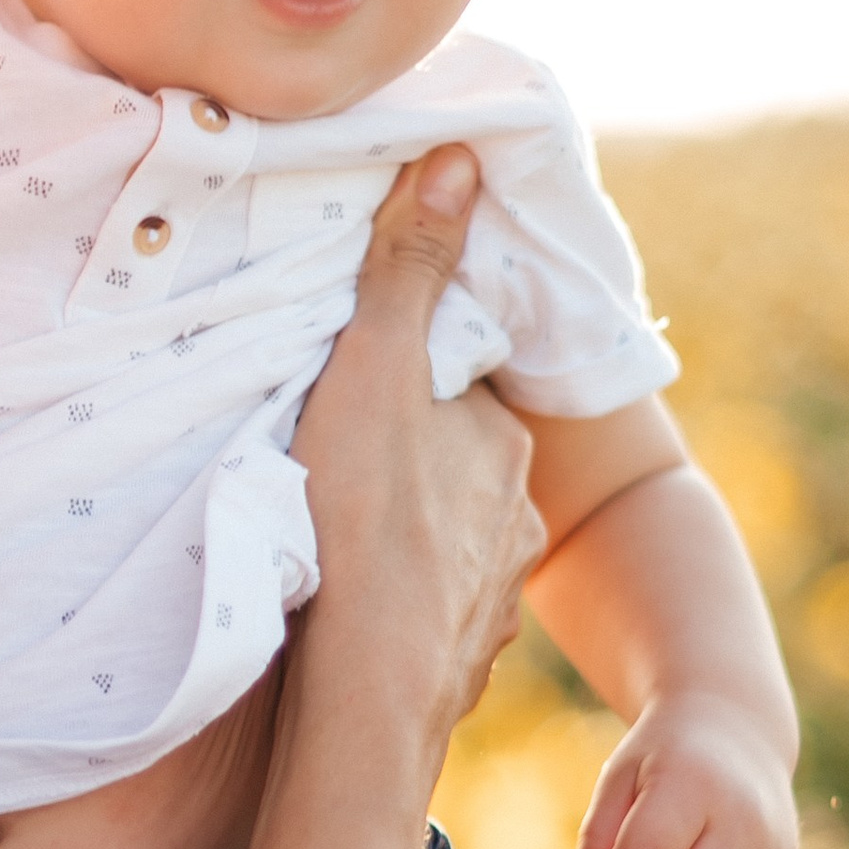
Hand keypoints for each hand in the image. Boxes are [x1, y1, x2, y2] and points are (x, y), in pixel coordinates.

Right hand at [290, 151, 547, 752]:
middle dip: (408, 462)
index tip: (355, 389)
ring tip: (337, 546)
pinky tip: (353, 613)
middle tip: (333, 468)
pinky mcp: (462, 660)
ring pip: (448, 545)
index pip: (454, 389)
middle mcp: (516, 516)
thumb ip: (410, 269)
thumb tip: (462, 156)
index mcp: (500, 443)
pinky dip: (401, 607)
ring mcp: (495, 595)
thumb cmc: (363, 522)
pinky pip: (432, 616)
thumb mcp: (372, 370)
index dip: (405, 382)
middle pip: (455, 466)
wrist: (369, 692)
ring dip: (405, 539)